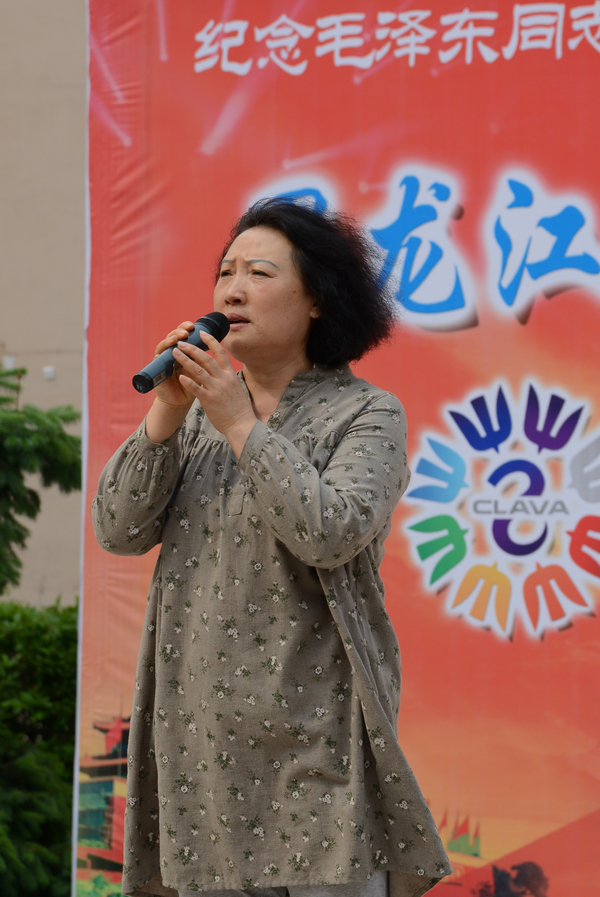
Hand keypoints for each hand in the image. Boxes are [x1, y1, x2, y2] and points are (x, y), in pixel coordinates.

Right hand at [153, 321, 196, 408]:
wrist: (180, 402)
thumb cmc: (192, 386)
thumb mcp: (201, 371)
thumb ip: (203, 359)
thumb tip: (214, 345)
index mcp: (183, 351)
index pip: (183, 334)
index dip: (186, 328)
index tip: (194, 325)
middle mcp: (171, 353)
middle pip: (173, 336)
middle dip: (179, 331)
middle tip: (186, 331)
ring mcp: (162, 360)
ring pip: (163, 345)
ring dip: (169, 340)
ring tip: (177, 338)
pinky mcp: (156, 369)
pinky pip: (158, 359)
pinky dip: (163, 354)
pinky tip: (169, 351)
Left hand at [174, 333, 257, 455]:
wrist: (242, 425)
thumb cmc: (238, 408)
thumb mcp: (235, 388)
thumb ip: (225, 378)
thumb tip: (218, 370)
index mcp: (230, 375)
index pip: (220, 353)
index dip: (210, 341)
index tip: (201, 333)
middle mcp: (223, 379)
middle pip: (206, 359)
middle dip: (192, 349)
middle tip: (181, 342)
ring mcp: (216, 389)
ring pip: (198, 370)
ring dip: (185, 360)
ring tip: (174, 353)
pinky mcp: (210, 400)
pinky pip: (196, 389)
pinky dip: (187, 381)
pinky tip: (179, 376)